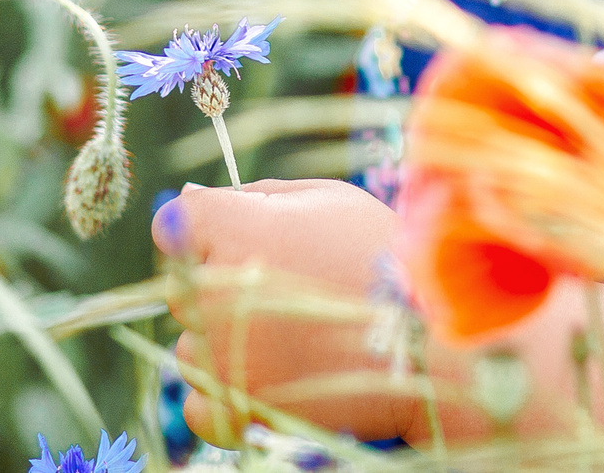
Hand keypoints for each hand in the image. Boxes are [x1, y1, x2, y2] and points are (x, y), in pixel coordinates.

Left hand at [156, 179, 419, 446]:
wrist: (430, 344)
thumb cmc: (383, 259)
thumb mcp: (331, 199)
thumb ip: (259, 193)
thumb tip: (192, 194)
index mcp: (234, 229)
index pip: (173, 224)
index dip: (207, 231)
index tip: (241, 241)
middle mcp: (214, 291)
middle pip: (182, 287)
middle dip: (222, 288)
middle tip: (286, 294)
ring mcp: (221, 355)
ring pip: (193, 348)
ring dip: (228, 346)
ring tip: (294, 340)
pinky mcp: (234, 409)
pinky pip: (197, 405)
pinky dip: (227, 398)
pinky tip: (274, 379)